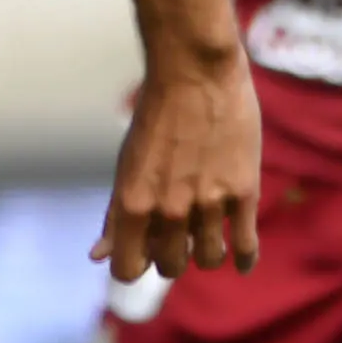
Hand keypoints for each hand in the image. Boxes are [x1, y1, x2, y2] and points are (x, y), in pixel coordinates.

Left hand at [100, 51, 259, 280]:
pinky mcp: (243, 192)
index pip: (127, 271)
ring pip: (208, 259)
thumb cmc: (156, 116)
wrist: (196, 71)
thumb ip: (115, 214)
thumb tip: (97, 257)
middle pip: (170, 267)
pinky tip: (240, 261)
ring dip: (205, 253)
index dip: (135, 265)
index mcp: (133, 203)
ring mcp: (209, 203)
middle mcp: (168, 210)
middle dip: (172, 257)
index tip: (144, 253)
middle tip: (178, 237)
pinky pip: (244, 245)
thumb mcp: (127, 165)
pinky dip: (242, 259)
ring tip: (207, 237)